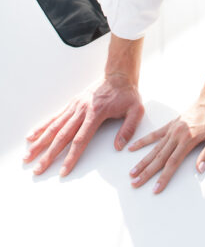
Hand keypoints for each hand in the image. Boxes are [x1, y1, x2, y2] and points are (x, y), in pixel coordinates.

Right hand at [24, 73, 143, 175]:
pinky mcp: (72, 103)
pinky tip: (31, 136)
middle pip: (62, 136)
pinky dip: (42, 126)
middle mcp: (82, 110)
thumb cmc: (127, 94)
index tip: (63, 171)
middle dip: (49, 155)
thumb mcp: (136, 109)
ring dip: (40, 142)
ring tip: (27, 156)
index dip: (71, 156)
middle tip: (37, 170)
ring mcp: (75, 106)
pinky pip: (55, 116)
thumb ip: (128, 128)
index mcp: (96, 113)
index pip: (80, 139)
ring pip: (54, 127)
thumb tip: (118, 146)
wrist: (119, 74)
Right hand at [128, 91, 204, 193]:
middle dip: (147, 173)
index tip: (155, 188)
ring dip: (142, 161)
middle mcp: (176, 136)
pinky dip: (143, 141)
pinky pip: (154, 134)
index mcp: (187, 140)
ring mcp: (171, 130)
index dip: (163, 177)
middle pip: (159, 158)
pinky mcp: (169, 125)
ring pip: (154, 149)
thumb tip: (200, 170)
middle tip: (135, 184)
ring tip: (132, 173)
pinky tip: (132, 148)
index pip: (172, 163)